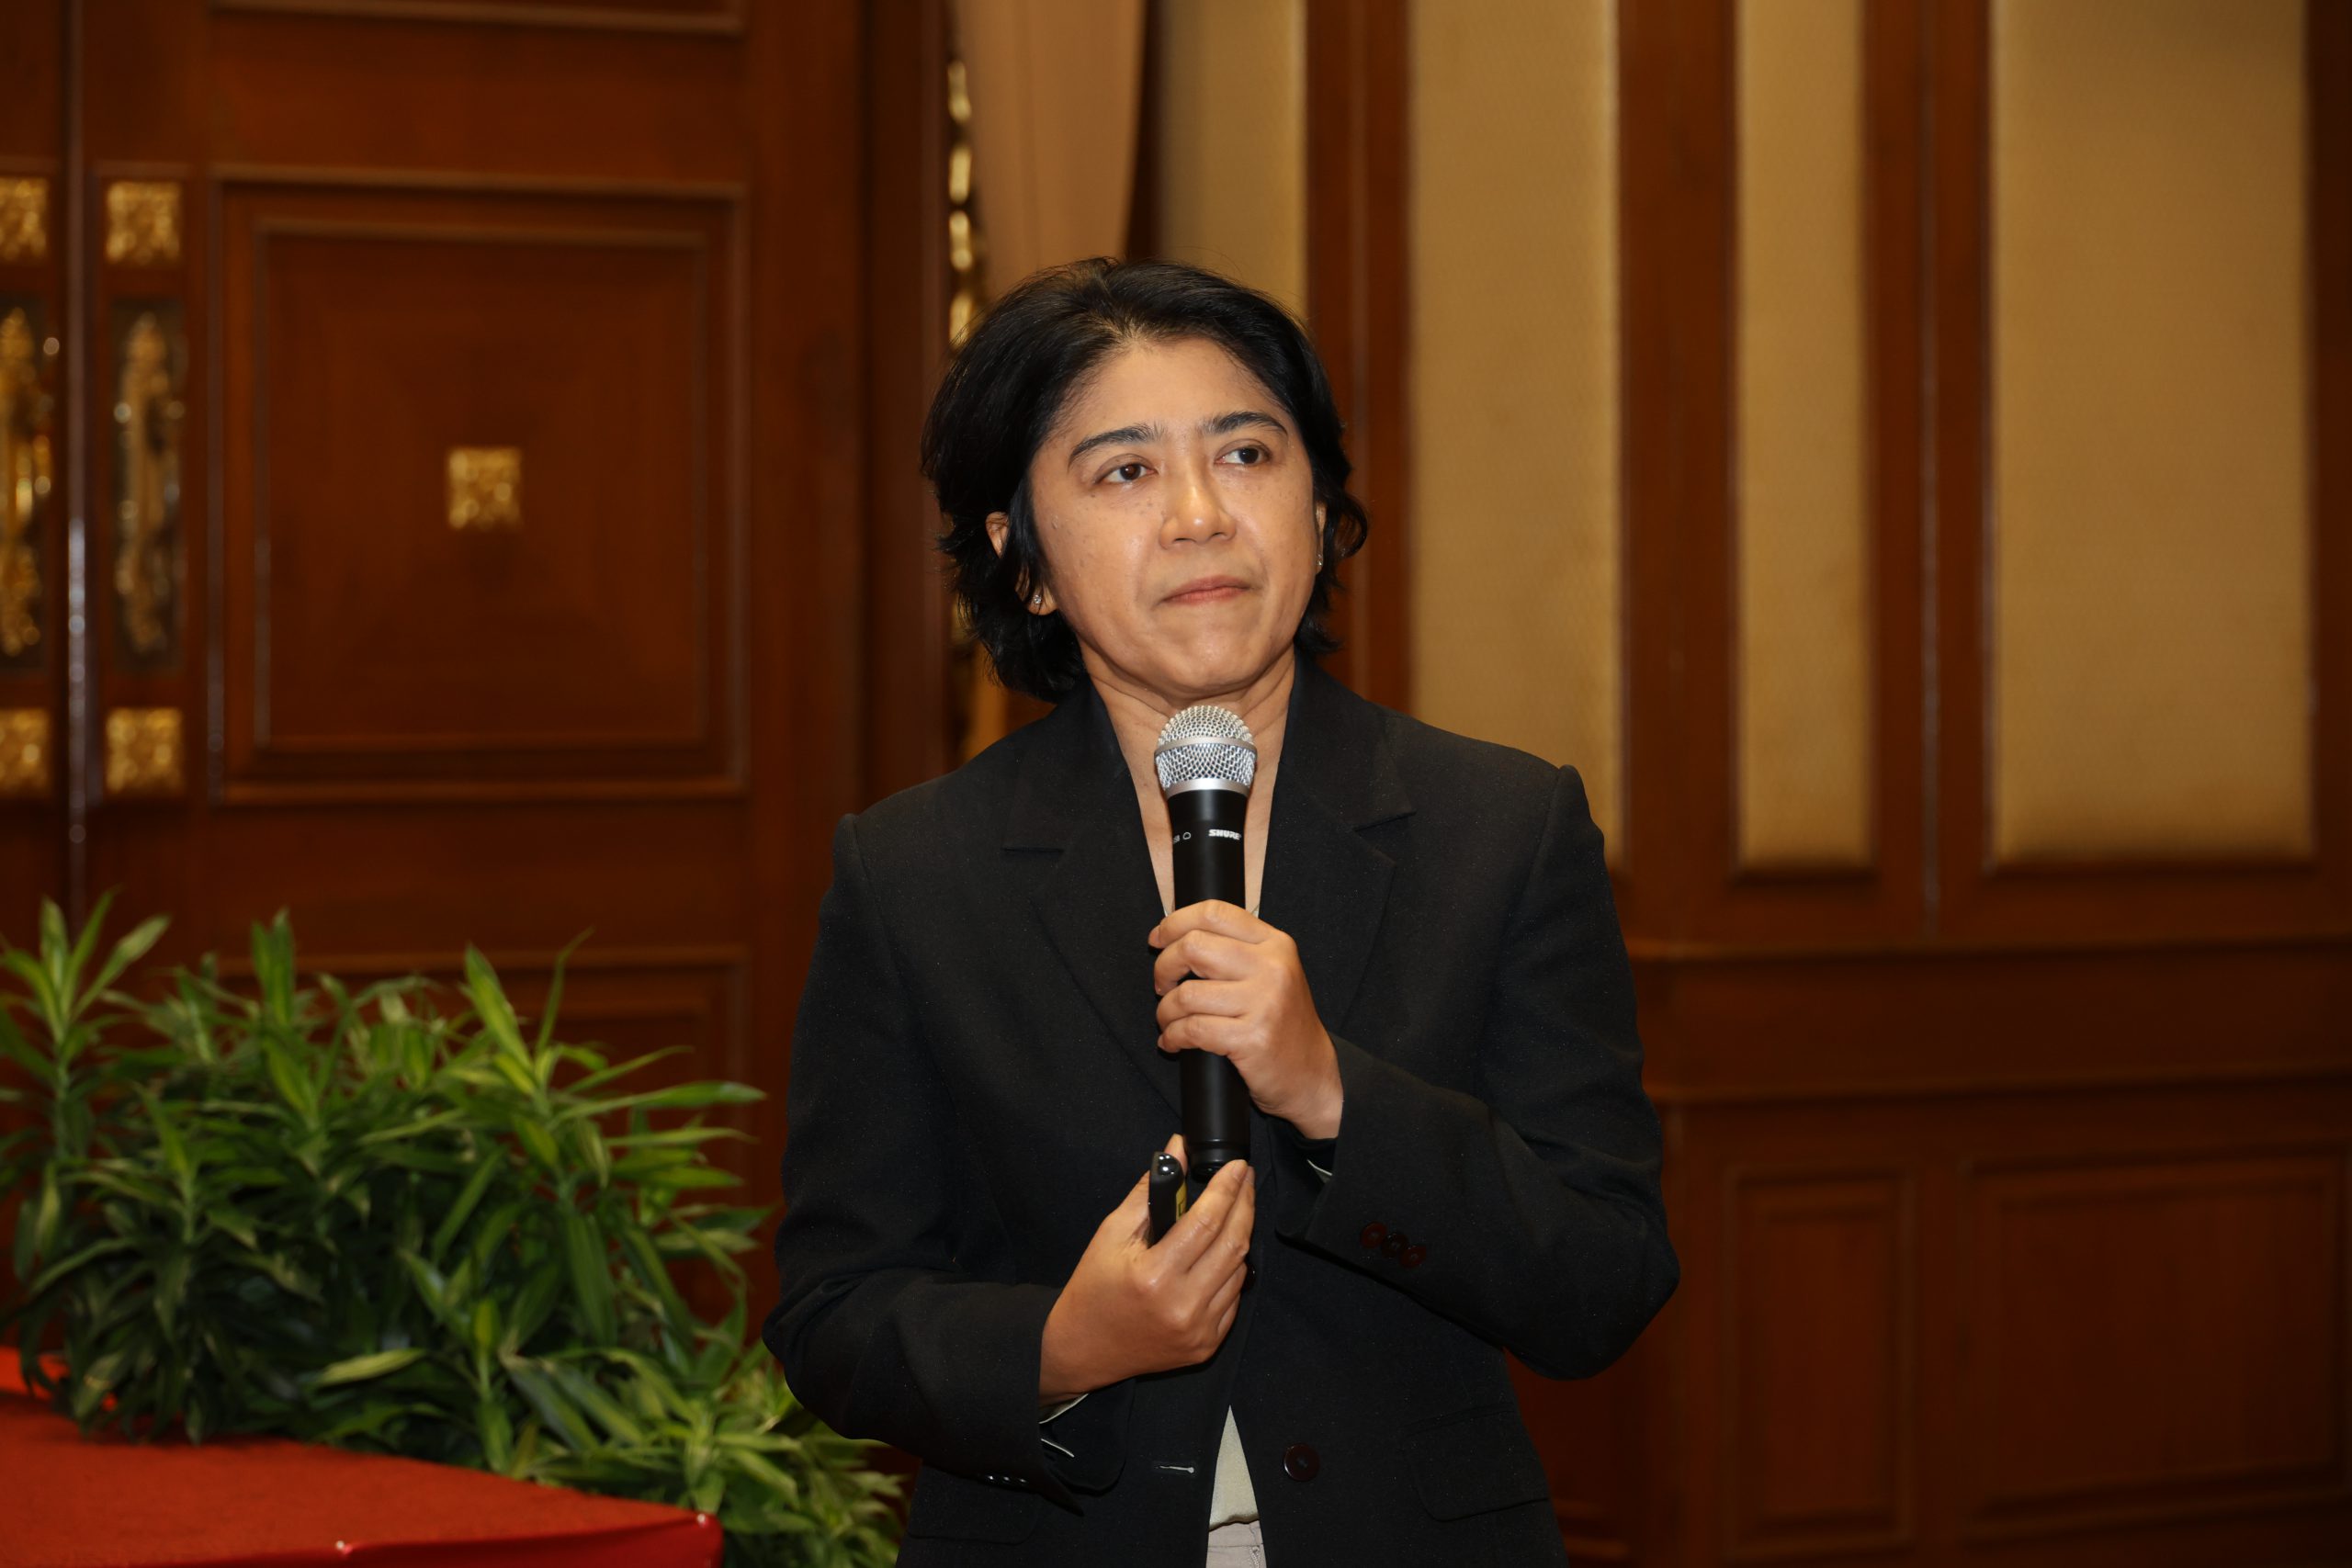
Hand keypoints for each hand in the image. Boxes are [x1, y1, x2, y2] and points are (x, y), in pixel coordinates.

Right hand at [1038, 1135, 1252, 1401]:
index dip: (1227, 1188)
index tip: (1239, 1167)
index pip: (1207, 1221)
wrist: (1083, 1348)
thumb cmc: (1094, 1287)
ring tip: (1232, 1213)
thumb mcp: (1112, 1232)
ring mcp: (1199, 1330)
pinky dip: (1232, 1271)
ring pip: (1240, 1270)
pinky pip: (1235, 1298)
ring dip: (1239, 1237)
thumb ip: (1150, 1189)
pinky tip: (1219, 1254)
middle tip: (1245, 1180)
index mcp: (1155, 1275)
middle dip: (1244, 1205)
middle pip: (1233, 1243)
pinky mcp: (1207, 1345)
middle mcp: (1183, 1305)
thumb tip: (1178, 1148)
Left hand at [1151, 901, 1343, 1140]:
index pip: (1215, 913)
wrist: (1312, 1074)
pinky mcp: (1252, 1038)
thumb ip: (1237, 951)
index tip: (1158, 939)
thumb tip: (1176, 937)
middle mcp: (1272, 968)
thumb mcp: (1272, 974)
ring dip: (1165, 1011)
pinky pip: (1192, 1030)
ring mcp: (1264, 1003)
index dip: (1175, 922)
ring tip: (1168, 1021)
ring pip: (1186, 994)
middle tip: (1162, 986)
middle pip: (1193, 947)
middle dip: (1164, 968)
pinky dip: (1172, 1037)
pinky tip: (1173, 1042)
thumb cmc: (1283, 1023)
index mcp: (1275, 944)